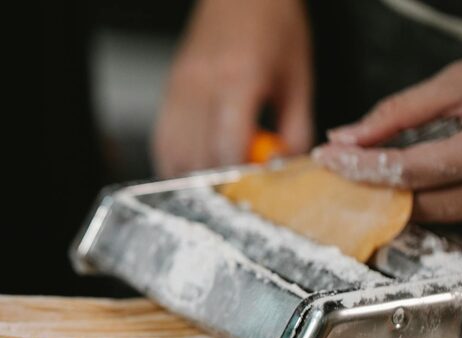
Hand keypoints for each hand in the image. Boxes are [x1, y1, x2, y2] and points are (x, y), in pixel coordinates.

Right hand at [152, 0, 312, 176]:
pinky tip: (194, 165)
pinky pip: (162, 140)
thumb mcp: (299, 78)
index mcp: (238, 80)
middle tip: (237, 187)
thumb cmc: (274, 26)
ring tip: (216, 179)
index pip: (227, 148)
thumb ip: (295, 128)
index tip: (253, 186)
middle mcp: (201, 85)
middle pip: (197, 157)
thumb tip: (286, 167)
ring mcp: (179, 88)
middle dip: (218, 181)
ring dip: (194, 175)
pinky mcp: (169, 90)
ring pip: (173, 154)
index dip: (238, 177)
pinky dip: (175, 160)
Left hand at [312, 48, 461, 222]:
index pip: (408, 170)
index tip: (329, 157)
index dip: (360, 166)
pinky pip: (461, 215)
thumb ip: (400, 113)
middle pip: (419, 205)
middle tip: (341, 168)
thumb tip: (348, 138)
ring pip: (438, 216)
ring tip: (369, 172)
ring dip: (399, 198)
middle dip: (374, 189)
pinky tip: (408, 183)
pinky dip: (430, 200)